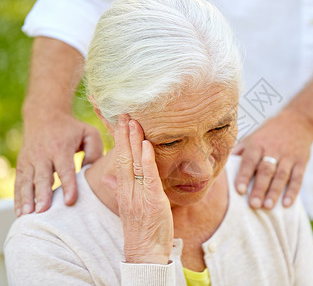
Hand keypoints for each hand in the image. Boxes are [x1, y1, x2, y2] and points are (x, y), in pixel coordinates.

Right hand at [14, 112, 102, 215]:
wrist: (44, 115)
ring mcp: (30, 159)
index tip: (70, 201)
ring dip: (27, 198)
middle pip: (43, 177)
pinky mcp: (23, 164)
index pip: (65, 169)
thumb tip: (91, 172)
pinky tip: (21, 212)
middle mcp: (43, 154)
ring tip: (29, 214)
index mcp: (61, 147)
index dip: (68, 185)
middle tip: (44, 211)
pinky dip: (19, 197)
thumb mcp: (89, 133)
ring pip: (27, 181)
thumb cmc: (72, 128)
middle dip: (43, 195)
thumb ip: (95, 151)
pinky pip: (19, 182)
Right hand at [114, 115, 172, 263]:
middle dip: (124, 134)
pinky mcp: (152, 201)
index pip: (119, 160)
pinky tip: (147, 145)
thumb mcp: (128, 206)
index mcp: (123, 190)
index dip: (119, 140)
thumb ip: (118, 189)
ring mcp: (139, 195)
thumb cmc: (141, 229)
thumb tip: (107, 176)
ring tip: (133, 121)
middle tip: (124, 113)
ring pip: (135, 163)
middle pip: (124, 157)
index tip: (118, 122)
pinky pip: (149, 177)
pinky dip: (147, 160)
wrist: (145, 252)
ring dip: (134, 141)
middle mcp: (128, 190)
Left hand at [232, 109, 312, 208]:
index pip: (250, 160)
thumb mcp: (253, 137)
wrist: (298, 121)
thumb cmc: (269, 133)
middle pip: (266, 170)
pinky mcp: (301, 162)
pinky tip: (287, 204)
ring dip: (274, 192)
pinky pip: (298, 178)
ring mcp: (288, 156)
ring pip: (281, 175)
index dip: (244, 175)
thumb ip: (239, 151)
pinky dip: (293, 191)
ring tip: (267, 206)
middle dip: (259, 188)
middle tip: (253, 204)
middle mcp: (273, 149)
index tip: (239, 190)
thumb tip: (222, 165)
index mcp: (258, 143)